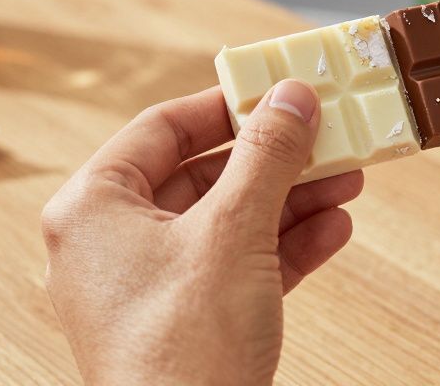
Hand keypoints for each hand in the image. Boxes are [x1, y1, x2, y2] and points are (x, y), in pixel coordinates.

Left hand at [41, 81, 360, 385]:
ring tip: (346, 178)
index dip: (225, 105)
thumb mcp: (234, 232)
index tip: (276, 91)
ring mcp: (144, 288)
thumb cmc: (183, 349)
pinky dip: (280, 248)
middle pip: (201, 175)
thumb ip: (267, 156)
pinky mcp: (179, 324)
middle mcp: (109, 244)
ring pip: (224, 222)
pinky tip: (332, 229)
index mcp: (92, 208)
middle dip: (273, 159)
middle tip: (325, 134)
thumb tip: (291, 96)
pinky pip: (232, 267)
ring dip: (288, 200)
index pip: (160, 128)